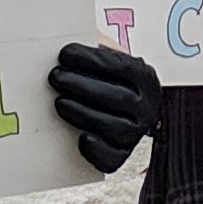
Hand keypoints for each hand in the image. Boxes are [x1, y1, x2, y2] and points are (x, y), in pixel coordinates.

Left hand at [50, 39, 160, 173]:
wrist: (120, 107)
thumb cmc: (108, 79)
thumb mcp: (108, 58)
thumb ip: (95, 50)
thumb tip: (66, 46)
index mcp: (146, 79)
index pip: (120, 67)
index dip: (91, 59)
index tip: (65, 53)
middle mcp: (147, 107)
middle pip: (116, 97)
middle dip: (81, 86)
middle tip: (56, 76)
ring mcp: (136, 133)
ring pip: (112, 126)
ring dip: (82, 113)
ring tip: (59, 102)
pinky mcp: (121, 155)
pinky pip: (111, 157)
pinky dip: (96, 149)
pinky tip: (81, 137)